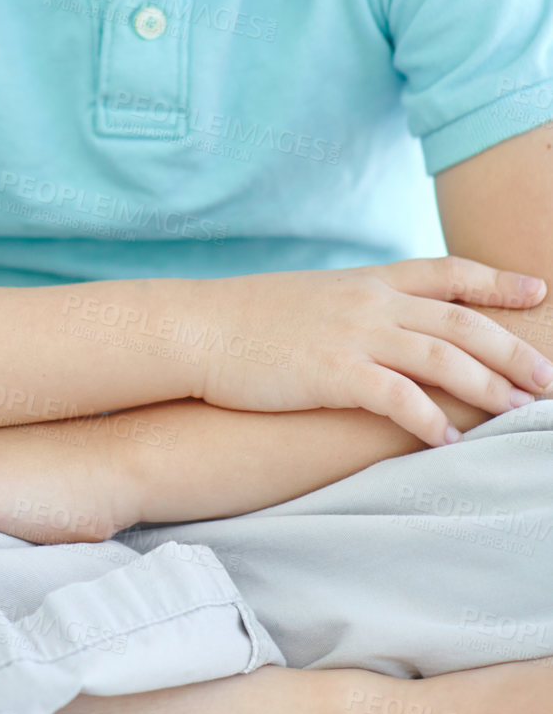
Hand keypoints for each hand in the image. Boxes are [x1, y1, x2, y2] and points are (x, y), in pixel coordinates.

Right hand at [197, 256, 551, 446]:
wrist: (197, 327)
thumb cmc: (249, 321)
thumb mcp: (314, 299)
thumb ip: (358, 308)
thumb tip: (389, 326)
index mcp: (367, 281)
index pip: (447, 272)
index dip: (496, 281)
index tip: (537, 290)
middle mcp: (368, 301)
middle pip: (460, 321)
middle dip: (512, 349)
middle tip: (549, 377)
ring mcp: (351, 334)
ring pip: (441, 357)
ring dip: (488, 386)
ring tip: (520, 413)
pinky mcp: (331, 372)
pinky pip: (396, 397)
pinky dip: (428, 420)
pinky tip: (449, 442)